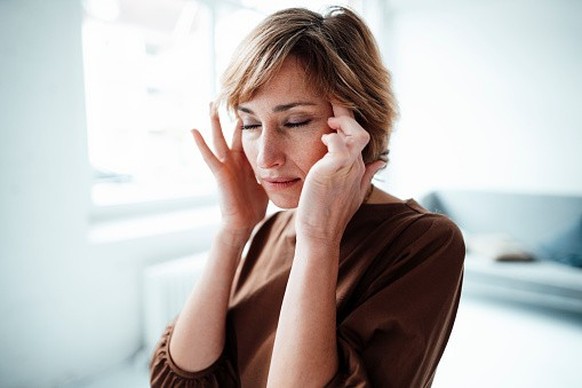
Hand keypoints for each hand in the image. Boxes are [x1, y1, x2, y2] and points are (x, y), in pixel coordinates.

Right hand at [192, 104, 268, 237]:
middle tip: (227, 96)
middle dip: (230, 115)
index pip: (247, 136)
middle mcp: (234, 160)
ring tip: (211, 103)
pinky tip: (193, 131)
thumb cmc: (254, 205)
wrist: (244, 222)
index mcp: (246, 160)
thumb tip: (287, 165)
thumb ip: (271, 171)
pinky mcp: (220, 173)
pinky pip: (209, 156)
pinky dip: (201, 144)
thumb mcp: (266, 182)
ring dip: (215, 122)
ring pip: (219, 138)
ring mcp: (226, 165)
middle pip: (231, 132)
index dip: (249, 121)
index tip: (252, 103)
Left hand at [296, 103, 384, 244]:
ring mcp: (348, 167)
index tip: (336, 110)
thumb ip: (366, 174)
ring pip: (357, 134)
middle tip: (331, 104)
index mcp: (358, 167)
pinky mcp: (334, 169)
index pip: (359, 136)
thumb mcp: (353, 191)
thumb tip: (382, 160)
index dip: (349, 121)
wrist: (320, 233)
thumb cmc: (330, 214)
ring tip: (329, 122)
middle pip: (360, 130)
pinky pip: (340, 144)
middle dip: (347, 114)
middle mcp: (357, 165)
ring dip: (343, 123)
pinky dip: (333, 137)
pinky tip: (325, 138)